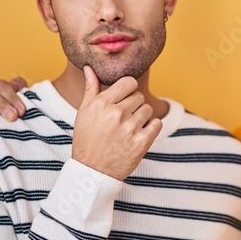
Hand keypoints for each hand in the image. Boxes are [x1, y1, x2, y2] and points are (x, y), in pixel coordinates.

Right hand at [72, 66, 162, 180]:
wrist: (92, 171)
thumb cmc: (87, 140)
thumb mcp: (84, 113)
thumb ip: (91, 89)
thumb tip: (90, 68)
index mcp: (101, 104)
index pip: (129, 82)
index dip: (129, 89)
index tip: (126, 98)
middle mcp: (116, 114)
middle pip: (139, 96)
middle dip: (134, 105)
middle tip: (123, 119)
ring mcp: (130, 128)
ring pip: (148, 109)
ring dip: (142, 117)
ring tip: (129, 128)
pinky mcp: (141, 142)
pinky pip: (157, 124)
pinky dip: (151, 128)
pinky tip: (139, 134)